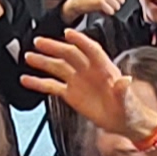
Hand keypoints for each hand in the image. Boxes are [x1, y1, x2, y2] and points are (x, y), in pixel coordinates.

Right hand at [24, 26, 155, 140]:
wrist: (124, 122)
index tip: (68, 33)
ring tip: (29, 57)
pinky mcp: (71, 94)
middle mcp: (89, 71)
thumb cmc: (130, 109)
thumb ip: (124, 90)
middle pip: (69, 55)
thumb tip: (125, 80)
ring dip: (43, 61)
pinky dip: (39, 83)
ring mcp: (78, 81)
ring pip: (58, 67)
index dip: (80, 41)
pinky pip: (52, 86)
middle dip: (54, 48)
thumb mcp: (128, 101)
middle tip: (39, 42)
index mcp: (105, 69)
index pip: (91, 50)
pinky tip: (27, 79)